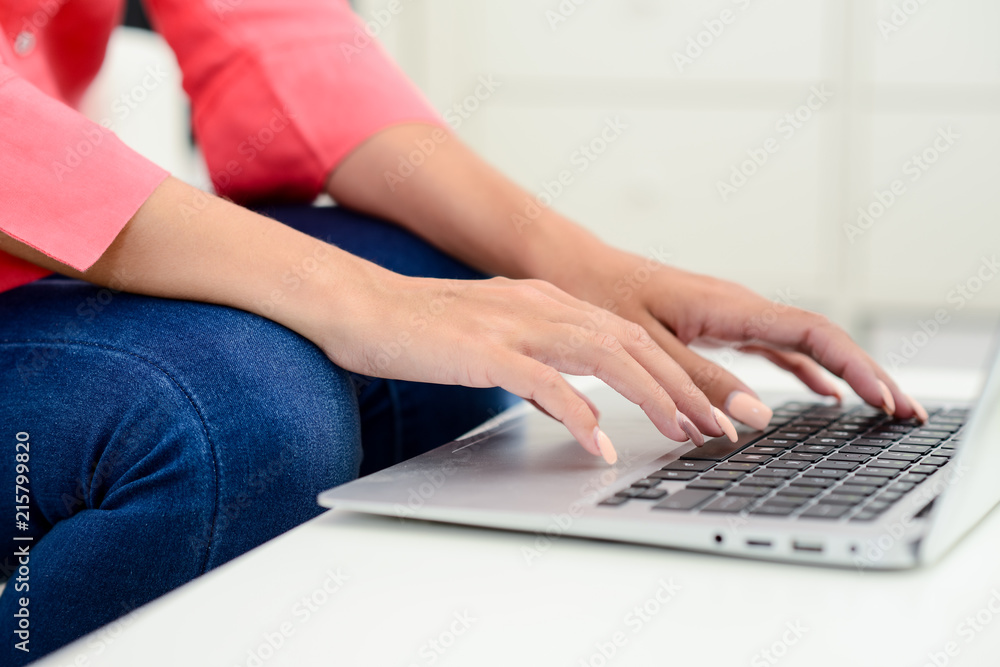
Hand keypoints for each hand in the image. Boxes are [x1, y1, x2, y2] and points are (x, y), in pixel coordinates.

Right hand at [308, 270, 740, 462]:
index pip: (629, 337)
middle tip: (719, 427)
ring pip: (605, 355)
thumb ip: (538, 374)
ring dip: (651, 396)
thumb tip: (570, 410)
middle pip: (632, 344)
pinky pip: (547, 382)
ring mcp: (515, 323)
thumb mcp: (493, 348)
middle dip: (683, 387)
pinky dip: (580, 414)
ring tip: (684, 433)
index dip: (673, 374)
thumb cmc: (420, 330)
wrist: (359, 305)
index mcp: (548, 302)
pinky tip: (601, 445)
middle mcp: (542, 305)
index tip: (703, 411)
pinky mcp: (485, 348)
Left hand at [556, 247, 926, 429]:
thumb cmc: (601, 295)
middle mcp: (737, 306)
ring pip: (800, 344)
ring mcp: (730, 315)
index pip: (813, 333)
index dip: (856, 366)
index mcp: (728, 306)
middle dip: (866, 374)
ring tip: (877, 408)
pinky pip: (774, 348)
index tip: (886, 398)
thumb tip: (753, 419)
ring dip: (841, 373)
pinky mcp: (717, 325)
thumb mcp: (645, 346)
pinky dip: (803, 370)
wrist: (573, 267)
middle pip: (820, 339)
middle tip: (902, 412)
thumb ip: (698, 383)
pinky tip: (820, 394)